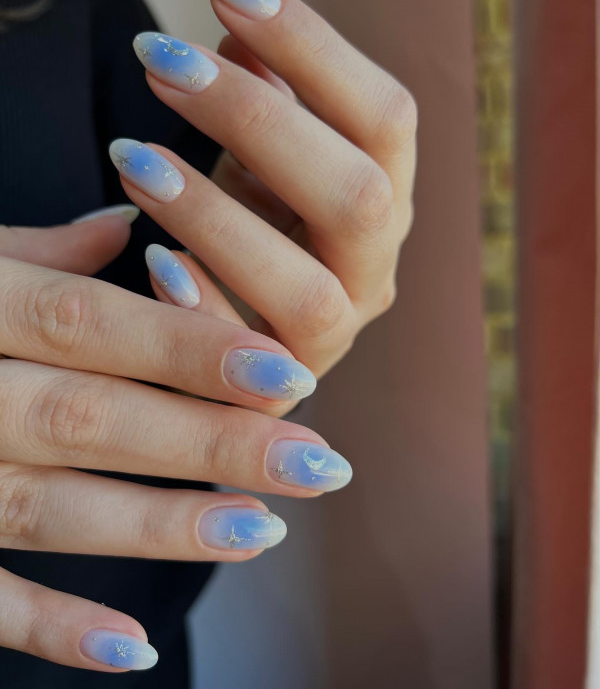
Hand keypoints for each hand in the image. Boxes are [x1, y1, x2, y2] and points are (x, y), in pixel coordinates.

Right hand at [0, 216, 349, 671]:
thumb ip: (31, 250)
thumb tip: (129, 226)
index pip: (94, 324)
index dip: (191, 348)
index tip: (291, 373)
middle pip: (95, 417)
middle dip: (212, 445)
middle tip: (318, 465)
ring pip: (50, 507)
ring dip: (159, 527)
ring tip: (260, 533)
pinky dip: (49, 629)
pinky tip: (134, 651)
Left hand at [114, 0, 415, 417]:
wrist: (249, 324)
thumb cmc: (253, 223)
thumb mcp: (260, 159)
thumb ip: (264, 100)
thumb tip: (235, 32)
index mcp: (386, 200)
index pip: (386, 116)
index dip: (313, 48)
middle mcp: (375, 269)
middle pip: (357, 195)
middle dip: (258, 122)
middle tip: (162, 61)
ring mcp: (334, 336)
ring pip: (306, 288)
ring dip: (219, 218)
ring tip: (132, 156)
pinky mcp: (281, 389)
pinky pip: (254, 367)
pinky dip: (205, 310)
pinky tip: (152, 262)